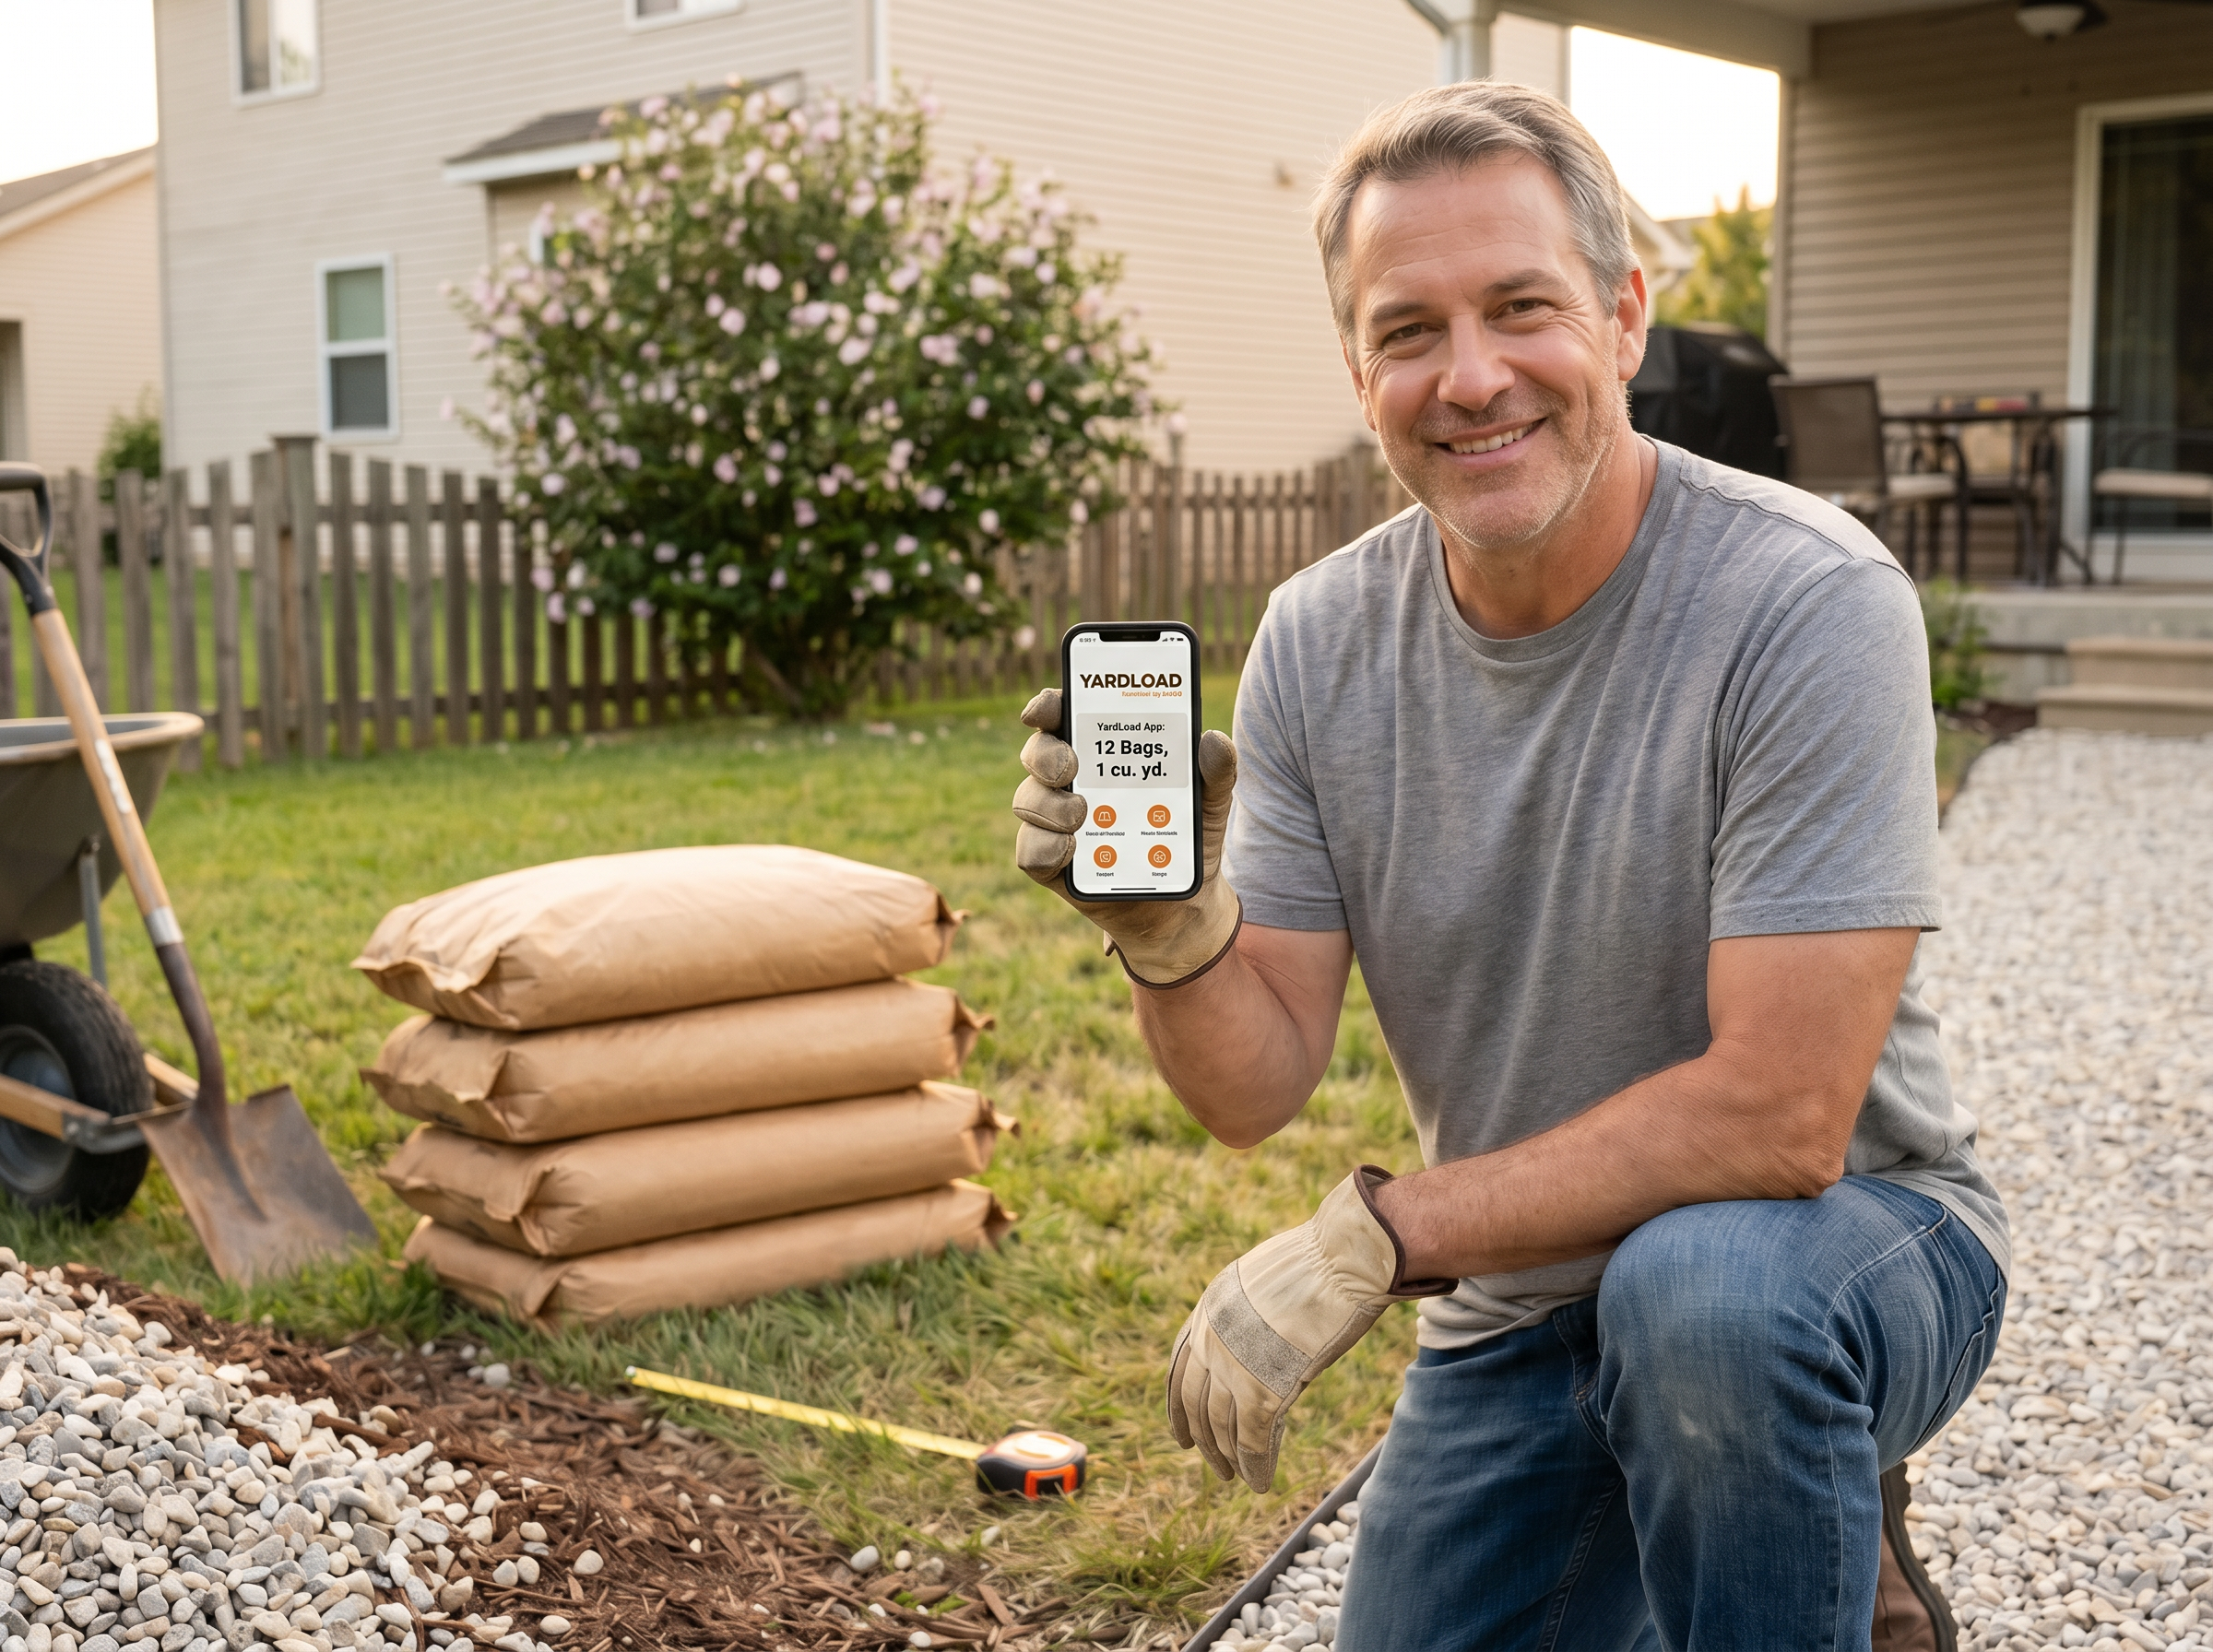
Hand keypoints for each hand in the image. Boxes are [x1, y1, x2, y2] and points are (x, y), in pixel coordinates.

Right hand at [1010, 687, 1242, 986]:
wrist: (1181, 906)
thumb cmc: (1187, 839)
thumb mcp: (1210, 804)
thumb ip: (1215, 772)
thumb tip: (1213, 740)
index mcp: (1101, 754)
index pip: (1063, 717)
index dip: (1047, 706)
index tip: (1046, 709)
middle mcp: (1069, 782)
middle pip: (1036, 753)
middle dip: (1045, 755)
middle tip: (1070, 768)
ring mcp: (1055, 823)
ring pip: (1027, 800)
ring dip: (1049, 806)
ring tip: (1082, 816)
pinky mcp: (1051, 864)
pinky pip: (1029, 851)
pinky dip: (1046, 847)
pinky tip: (1071, 851)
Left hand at [1167, 1167, 1454, 1491]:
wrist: (1343, 1259)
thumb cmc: (1322, 1262)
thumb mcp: (1266, 1283)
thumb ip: (1251, 1318)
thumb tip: (1259, 1342)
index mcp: (1209, 1309)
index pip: (1179, 1368)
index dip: (1179, 1406)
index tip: (1182, 1433)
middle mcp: (1210, 1340)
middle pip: (1195, 1403)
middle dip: (1203, 1439)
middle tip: (1215, 1466)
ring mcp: (1232, 1367)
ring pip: (1221, 1427)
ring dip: (1228, 1458)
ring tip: (1237, 1479)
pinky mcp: (1261, 1391)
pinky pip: (1253, 1442)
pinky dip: (1256, 1466)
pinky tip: (1261, 1483)